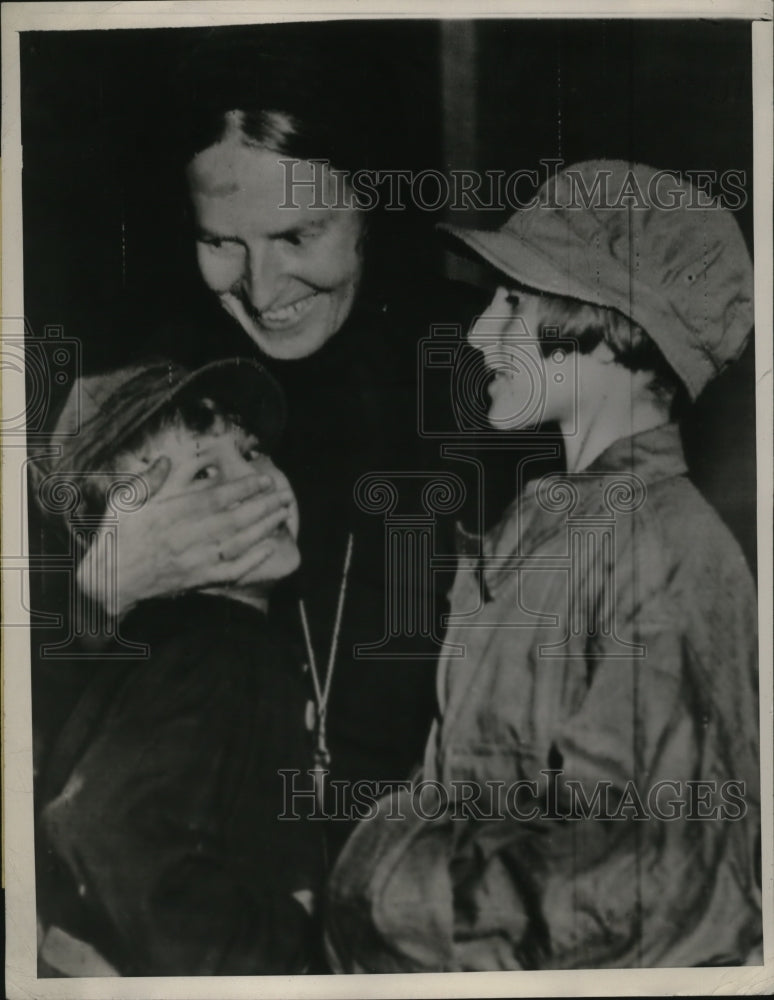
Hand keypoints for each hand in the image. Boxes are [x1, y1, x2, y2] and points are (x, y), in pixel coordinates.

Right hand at [77, 457, 295, 615]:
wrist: (109, 582)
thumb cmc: (117, 537)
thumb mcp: (123, 502)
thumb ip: (148, 480)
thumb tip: (167, 458)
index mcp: (168, 516)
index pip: (213, 499)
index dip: (242, 488)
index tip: (263, 479)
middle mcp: (185, 538)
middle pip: (233, 520)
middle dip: (262, 506)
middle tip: (283, 495)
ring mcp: (193, 561)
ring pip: (237, 544)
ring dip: (263, 529)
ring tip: (283, 514)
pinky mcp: (197, 580)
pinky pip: (230, 571)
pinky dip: (253, 561)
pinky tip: (269, 548)